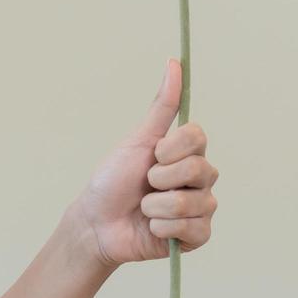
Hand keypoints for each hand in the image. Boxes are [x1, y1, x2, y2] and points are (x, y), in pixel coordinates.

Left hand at [69, 58, 219, 267]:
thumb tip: (175, 62)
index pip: (198, 137)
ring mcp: (201, 207)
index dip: (171, 148)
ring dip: (155, 206)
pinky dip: (162, 227)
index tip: (152, 154)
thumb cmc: (114, 179)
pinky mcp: (197, 236)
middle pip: (198, 169)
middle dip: (159, 178)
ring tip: (144, 208)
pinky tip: (152, 227)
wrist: (97, 221)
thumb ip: (162, 106)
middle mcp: (200, 178)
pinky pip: (193, 228)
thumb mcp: (138, 140)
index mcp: (187, 153)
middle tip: (145, 183)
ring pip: (192, 202)